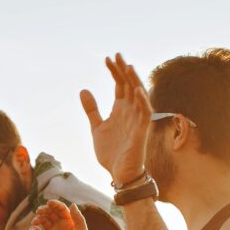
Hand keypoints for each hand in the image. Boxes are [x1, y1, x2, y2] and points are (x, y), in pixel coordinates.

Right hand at [30, 201, 94, 229]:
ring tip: (36, 221)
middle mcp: (61, 228)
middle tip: (40, 210)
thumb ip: (79, 220)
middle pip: (50, 214)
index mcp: (71, 224)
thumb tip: (73, 204)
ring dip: (38, 218)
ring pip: (42, 222)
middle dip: (44, 210)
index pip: (61, 210)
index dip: (55, 204)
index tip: (49, 203)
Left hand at [80, 53, 153, 183]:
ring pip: (138, 96)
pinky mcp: (142, 132)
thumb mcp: (97, 128)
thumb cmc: (111, 152)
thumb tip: (83, 90)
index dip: (114, 72)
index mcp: (120, 110)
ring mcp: (137, 120)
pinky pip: (145, 114)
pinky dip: (143, 101)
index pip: (120, 85)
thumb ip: (92, 109)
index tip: (106, 58)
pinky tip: (137, 90)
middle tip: (116, 55)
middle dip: (123, 71)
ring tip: (127, 66)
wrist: (119, 174)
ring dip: (134, 81)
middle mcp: (131, 111)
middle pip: (129, 86)